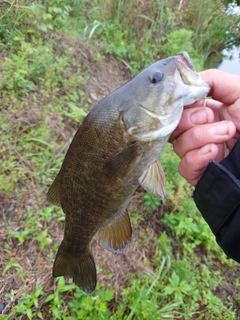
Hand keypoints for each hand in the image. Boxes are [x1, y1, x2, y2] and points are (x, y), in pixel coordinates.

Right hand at [170, 69, 239, 185]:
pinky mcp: (201, 172)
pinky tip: (214, 152)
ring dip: (200, 138)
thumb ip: (213, 80)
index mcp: (206, 113)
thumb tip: (187, 81)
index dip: (182, 106)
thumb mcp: (239, 90)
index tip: (198, 104)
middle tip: (211, 118)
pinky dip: (195, 159)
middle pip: (174, 128)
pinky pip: (184, 167)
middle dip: (190, 121)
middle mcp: (200, 132)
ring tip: (225, 135)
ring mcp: (200, 153)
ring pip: (178, 146)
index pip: (178, 110)